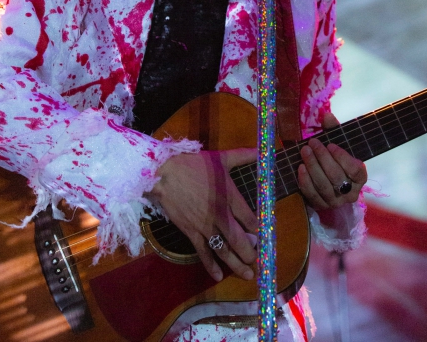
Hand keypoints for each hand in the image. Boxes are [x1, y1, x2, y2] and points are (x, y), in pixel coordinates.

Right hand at [148, 149, 257, 281]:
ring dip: (237, 265)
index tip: (263, 237)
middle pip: (241, 241)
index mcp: (230, 196)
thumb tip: (261, 150)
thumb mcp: (220, 157)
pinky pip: (203, 253)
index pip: (251, 220)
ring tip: (247, 275)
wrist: (163, 174)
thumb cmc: (192, 164)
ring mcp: (206, 226)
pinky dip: (211, 266)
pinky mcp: (191, 233)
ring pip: (225, 251)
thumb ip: (242, 156)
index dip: (259, 231)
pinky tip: (218, 276)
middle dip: (251, 253)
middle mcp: (221, 216)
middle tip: (257, 261)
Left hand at [298, 112, 366, 209]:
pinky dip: (305, 181)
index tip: (330, 144)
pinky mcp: (320, 206)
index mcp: (359, 177)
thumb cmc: (333, 158)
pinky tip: (300, 167)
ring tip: (304, 151)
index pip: (355, 170)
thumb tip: (327, 115)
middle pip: (337, 177)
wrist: (323, 178)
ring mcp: (335, 202)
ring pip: (324, 186)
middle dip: (323, 158)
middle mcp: (350, 192)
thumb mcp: (336, 143)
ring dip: (312, 167)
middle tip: (312, 143)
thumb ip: (333, 130)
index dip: (343, 157)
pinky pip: (312, 195)